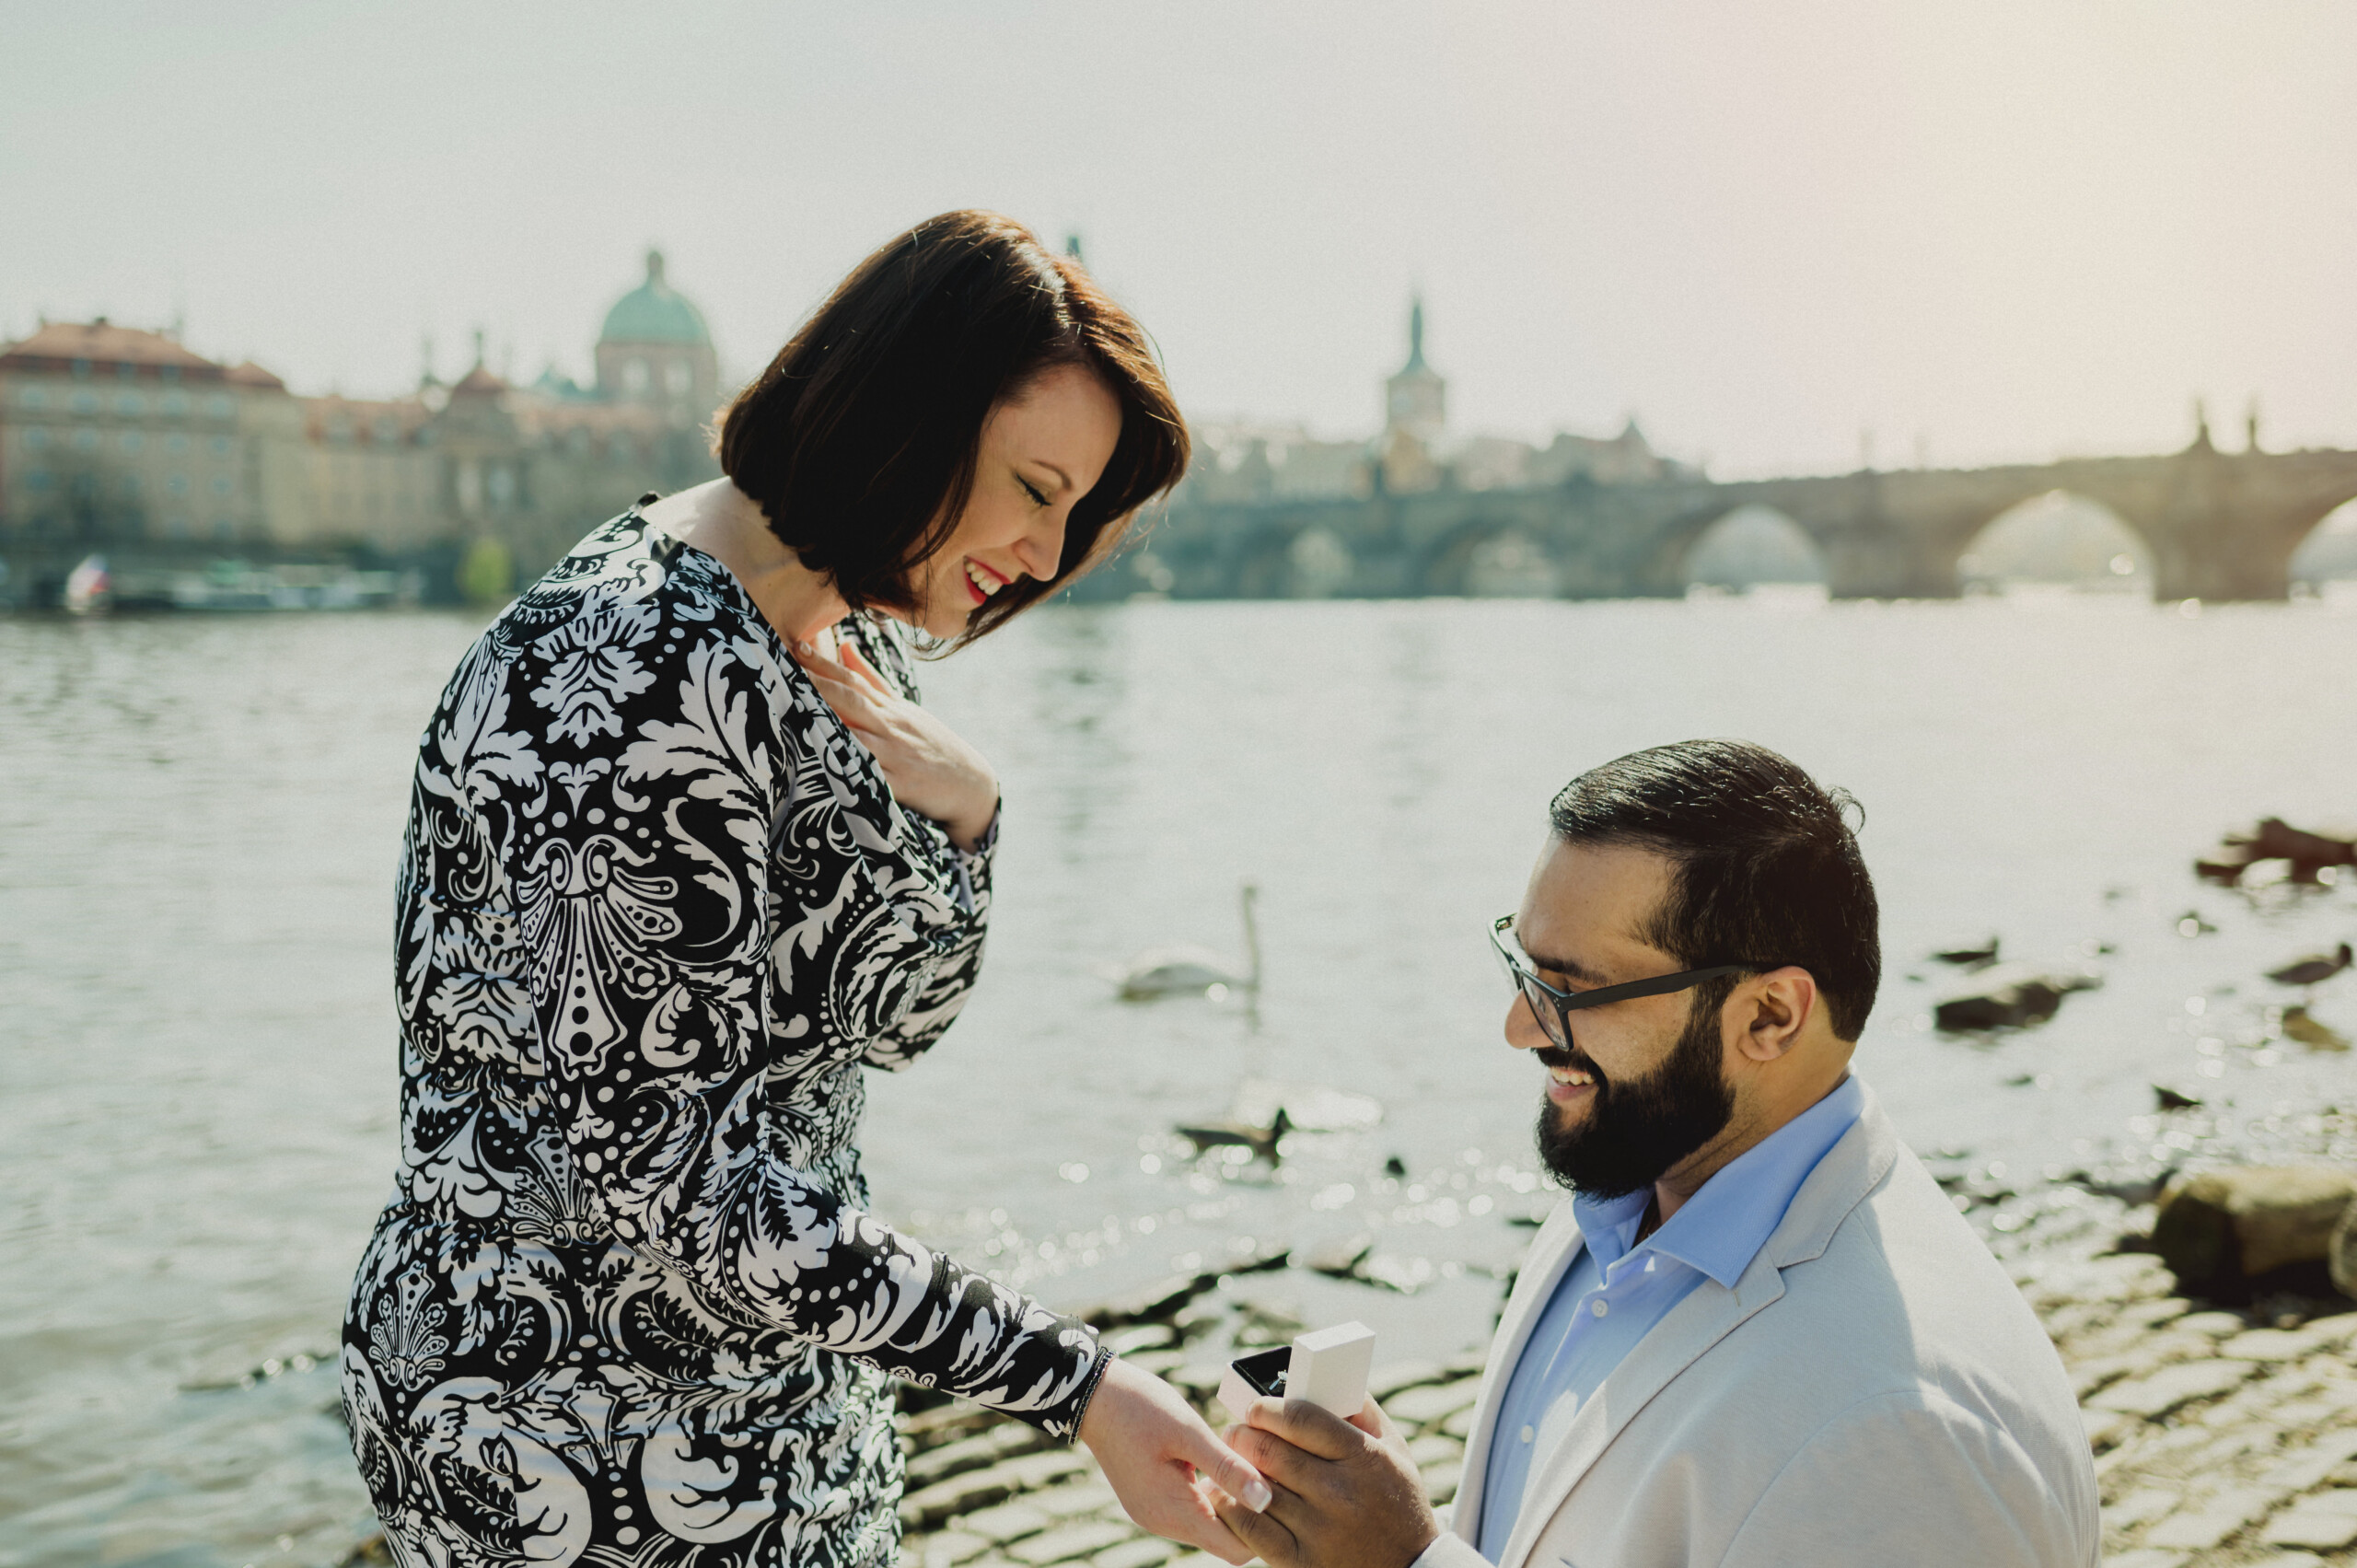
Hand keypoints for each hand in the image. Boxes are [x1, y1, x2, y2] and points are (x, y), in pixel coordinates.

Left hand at [794, 635, 997, 848]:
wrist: (971, 783)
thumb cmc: (931, 744)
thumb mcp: (905, 709)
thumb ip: (872, 680)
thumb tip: (845, 645)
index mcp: (890, 708)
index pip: (853, 679)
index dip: (824, 663)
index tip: (795, 644)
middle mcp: (891, 726)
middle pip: (850, 701)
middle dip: (818, 685)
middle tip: (785, 669)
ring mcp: (895, 756)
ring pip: (856, 737)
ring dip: (828, 726)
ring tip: (795, 713)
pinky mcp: (899, 786)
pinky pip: (869, 778)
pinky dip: (851, 771)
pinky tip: (828, 767)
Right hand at [1079, 1357, 1274, 1564]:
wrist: (1093, 1393)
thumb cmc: (1139, 1407)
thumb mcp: (1189, 1431)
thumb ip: (1228, 1467)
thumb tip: (1266, 1499)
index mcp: (1172, 1511)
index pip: (1235, 1549)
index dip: (1264, 1526)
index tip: (1278, 1490)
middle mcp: (1162, 1522)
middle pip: (1224, 1540)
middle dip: (1250, 1513)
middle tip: (1268, 1473)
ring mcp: (1154, 1513)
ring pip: (1209, 1525)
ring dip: (1230, 1501)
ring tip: (1245, 1464)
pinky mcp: (1151, 1500)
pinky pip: (1192, 1510)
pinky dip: (1211, 1494)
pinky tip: (1220, 1464)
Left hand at [1212, 1394, 1438, 1567]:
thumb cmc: (1398, 1500)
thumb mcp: (1395, 1450)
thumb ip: (1363, 1410)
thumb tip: (1327, 1376)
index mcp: (1362, 1457)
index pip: (1300, 1418)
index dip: (1267, 1407)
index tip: (1256, 1407)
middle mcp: (1339, 1492)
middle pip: (1269, 1450)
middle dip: (1242, 1433)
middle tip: (1236, 1431)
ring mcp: (1319, 1529)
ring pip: (1255, 1487)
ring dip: (1234, 1469)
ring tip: (1231, 1459)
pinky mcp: (1302, 1560)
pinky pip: (1252, 1529)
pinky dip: (1232, 1507)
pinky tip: (1230, 1496)